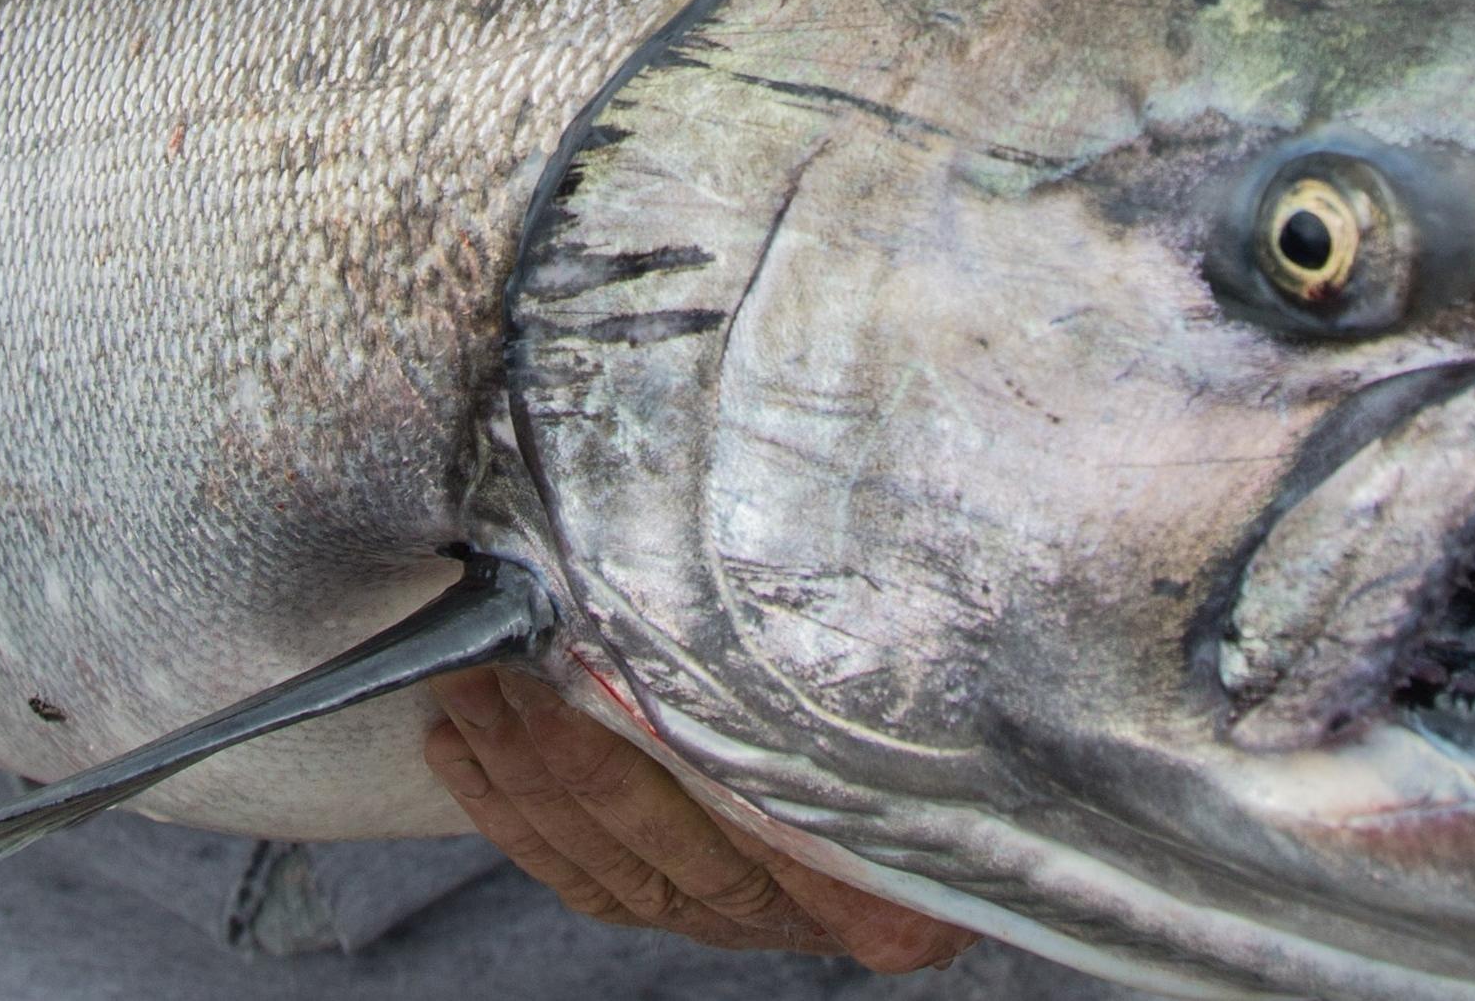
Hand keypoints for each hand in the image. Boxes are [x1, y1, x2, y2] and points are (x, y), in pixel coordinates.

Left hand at [421, 666, 974, 971]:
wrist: (1008, 748)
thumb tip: (787, 551)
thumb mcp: (953, 679)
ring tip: (466, 688)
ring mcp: (750, 923)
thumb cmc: (967, 696)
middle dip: (557, 750)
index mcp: (889, 895)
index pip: (737, 827)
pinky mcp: (692, 911)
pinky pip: (585, 883)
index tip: (573, 668)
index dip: (637, 747)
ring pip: (607, 867)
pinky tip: (467, 751)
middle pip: (658, 844)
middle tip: (496, 660)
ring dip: (521, 776)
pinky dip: (513, 819)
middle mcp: (815, 922)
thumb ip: (877, 663)